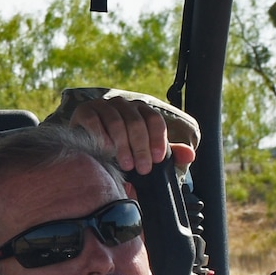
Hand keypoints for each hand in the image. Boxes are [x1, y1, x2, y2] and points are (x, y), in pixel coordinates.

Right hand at [67, 97, 195, 175]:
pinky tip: (105, 150)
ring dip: (123, 146)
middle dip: (141, 148)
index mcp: (140, 111)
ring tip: (125, 165)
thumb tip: (190, 155)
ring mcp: (103, 106)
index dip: (158, 139)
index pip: (154, 120)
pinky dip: (101, 136)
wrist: (85, 147)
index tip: (158, 159)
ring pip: (117, 122)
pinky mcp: (85, 111)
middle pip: (136, 122)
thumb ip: (167, 153)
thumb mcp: (144, 152)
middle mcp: (123, 105)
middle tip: (142, 169)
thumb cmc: (119, 150)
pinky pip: (94, 121)